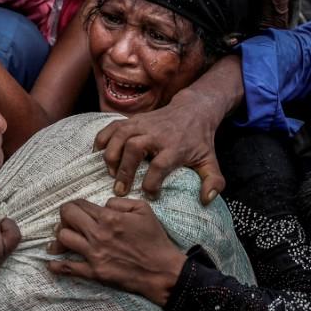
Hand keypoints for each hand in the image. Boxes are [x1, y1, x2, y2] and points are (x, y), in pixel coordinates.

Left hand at [46, 198, 186, 305]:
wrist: (162, 271)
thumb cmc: (154, 239)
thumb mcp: (143, 209)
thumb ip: (120, 202)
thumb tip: (104, 205)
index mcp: (109, 217)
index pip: (80, 205)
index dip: (76, 204)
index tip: (77, 208)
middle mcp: (98, 234)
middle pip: (67, 217)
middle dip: (65, 214)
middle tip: (69, 219)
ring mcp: (94, 254)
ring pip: (63, 239)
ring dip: (62, 236)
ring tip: (65, 237)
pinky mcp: (95, 272)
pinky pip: (69, 268)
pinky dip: (57, 265)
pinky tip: (51, 262)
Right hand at [95, 56, 243, 203]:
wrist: (193, 110)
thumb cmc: (198, 140)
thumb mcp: (210, 161)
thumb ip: (213, 182)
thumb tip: (207, 200)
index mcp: (175, 147)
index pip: (160, 165)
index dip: (152, 183)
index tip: (150, 194)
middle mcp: (157, 134)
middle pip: (134, 148)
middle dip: (125, 170)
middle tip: (120, 190)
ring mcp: (142, 124)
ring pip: (120, 136)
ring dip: (111, 155)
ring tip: (110, 172)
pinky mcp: (132, 119)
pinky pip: (112, 127)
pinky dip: (102, 138)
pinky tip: (98, 153)